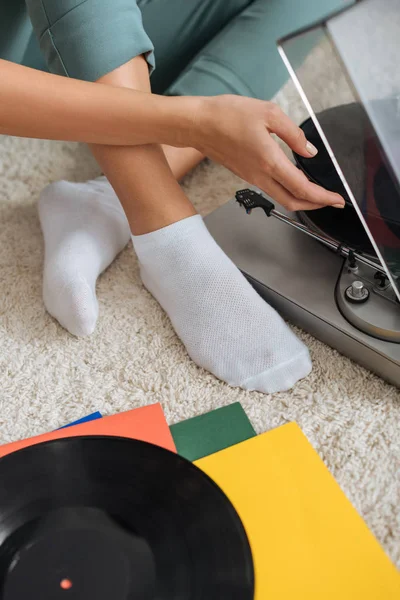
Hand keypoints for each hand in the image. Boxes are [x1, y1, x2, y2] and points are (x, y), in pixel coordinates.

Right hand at [194, 95, 344, 210]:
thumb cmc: (228, 115)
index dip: (322, 196)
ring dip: (302, 199)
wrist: (198, 124)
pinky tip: (294, 182)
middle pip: (293, 202)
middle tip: (331, 201)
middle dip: (315, 204)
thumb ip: (294, 134)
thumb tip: (309, 151)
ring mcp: (252, 177)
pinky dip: (287, 191)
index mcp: (270, 160)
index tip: (336, 198)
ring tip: (317, 193)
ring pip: (282, 198)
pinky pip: (271, 189)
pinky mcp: (245, 174)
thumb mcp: (268, 113)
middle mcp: (261, 175)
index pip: (302, 187)